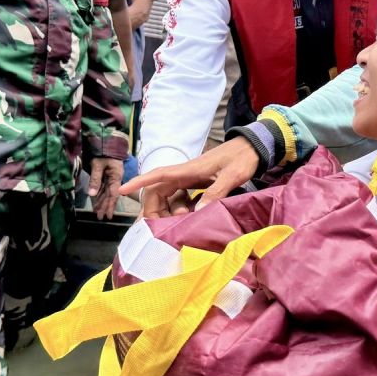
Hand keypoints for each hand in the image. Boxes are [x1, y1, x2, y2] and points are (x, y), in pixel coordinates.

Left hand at [88, 157, 123, 219]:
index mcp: (116, 176)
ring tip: (97, 212)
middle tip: (100, 217)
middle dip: (105, 206)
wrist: (105, 140)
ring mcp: (110, 177)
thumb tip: (92, 194)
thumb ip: (95, 179)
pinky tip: (95, 201)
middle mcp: (114, 178)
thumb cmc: (103, 151)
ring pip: (105, 192)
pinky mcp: (106, 175)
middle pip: (110, 195)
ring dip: (101, 202)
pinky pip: (102, 187)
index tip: (108, 215)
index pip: (113, 194)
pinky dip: (99, 194)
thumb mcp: (98, 165)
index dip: (110, 205)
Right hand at [119, 137, 259, 217]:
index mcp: (189, 170)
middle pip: (159, 192)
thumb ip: (216, 192)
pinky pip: (183, 198)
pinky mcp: (199, 183)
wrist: (254, 147)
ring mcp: (192, 179)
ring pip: (170, 197)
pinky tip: (191, 218)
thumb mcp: (232, 175)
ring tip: (183, 223)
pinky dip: (182, 209)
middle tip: (161, 228)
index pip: (158, 175)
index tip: (122, 190)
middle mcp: (186, 174)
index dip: (139, 182)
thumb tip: (198, 211)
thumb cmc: (242, 157)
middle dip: (155, 209)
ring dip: (170, 212)